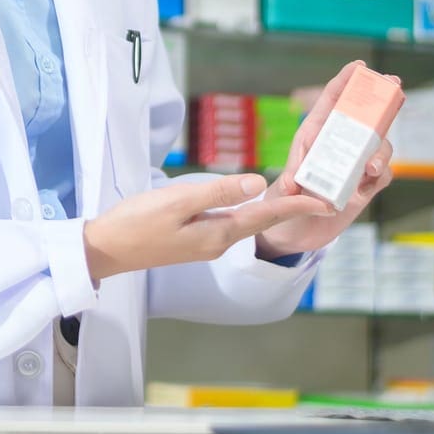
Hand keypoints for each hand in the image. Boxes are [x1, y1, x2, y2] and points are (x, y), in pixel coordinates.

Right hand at [83, 172, 334, 283]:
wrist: (106, 250)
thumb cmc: (137, 222)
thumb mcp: (178, 201)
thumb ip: (218, 192)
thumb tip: (258, 183)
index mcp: (219, 233)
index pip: (266, 215)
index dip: (297, 206)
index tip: (328, 202)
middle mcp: (218, 241)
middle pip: (261, 220)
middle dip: (290, 208)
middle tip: (319, 195)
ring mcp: (205, 242)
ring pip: (246, 222)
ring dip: (270, 209)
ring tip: (294, 195)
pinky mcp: (192, 238)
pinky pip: (230, 222)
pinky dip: (247, 210)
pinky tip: (249, 201)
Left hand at [254, 60, 398, 259]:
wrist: (291, 234)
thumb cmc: (282, 202)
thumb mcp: (281, 189)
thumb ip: (288, 183)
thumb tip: (294, 184)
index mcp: (314, 135)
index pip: (331, 101)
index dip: (345, 80)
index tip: (359, 66)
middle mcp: (337, 146)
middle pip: (364, 117)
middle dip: (381, 99)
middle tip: (395, 86)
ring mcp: (354, 166)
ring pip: (378, 145)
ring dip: (380, 151)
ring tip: (370, 168)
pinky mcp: (364, 187)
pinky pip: (381, 174)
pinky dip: (380, 174)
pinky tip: (370, 181)